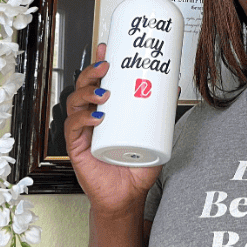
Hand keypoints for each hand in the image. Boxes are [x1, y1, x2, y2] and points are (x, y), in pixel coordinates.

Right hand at [63, 41, 163, 213]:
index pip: (98, 82)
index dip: (99, 63)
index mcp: (105, 111)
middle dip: (91, 73)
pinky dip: (82, 119)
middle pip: (82, 87)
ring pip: (74, 104)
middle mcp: (90, 118)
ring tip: (104, 95)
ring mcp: (81, 132)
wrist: (126, 198)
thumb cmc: (135, 167)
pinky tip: (96, 118)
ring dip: (87, 94)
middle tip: (107, 68)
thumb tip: (174, 85)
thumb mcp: (155, 136)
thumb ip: (163, 113)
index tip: (108, 48)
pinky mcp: (76, 148)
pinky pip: (72, 128)